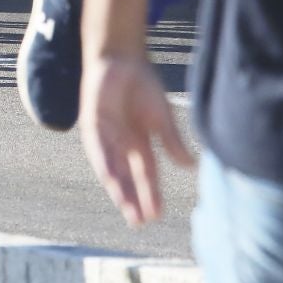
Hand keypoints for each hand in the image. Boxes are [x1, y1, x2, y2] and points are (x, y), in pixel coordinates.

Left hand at [80, 54, 195, 226]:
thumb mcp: (162, 117)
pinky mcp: (93, 125)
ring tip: (127, 208)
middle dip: (133, 200)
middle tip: (139, 222)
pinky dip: (106, 164)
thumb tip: (190, 167)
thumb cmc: (142, 86)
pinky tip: (111, 180)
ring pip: (112, 169)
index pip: (146, 176)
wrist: (122, 60)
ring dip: (119, 189)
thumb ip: (172, 141)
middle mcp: (121, 145)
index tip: (158, 216)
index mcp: (140, 144)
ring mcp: (106, 136)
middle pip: (127, 178)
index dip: (151, 195)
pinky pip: (99, 148)